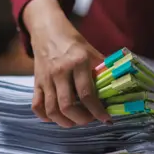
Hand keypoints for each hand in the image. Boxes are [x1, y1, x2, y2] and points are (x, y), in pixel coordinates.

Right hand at [23, 0, 111, 126]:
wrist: (47, 30)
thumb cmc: (73, 42)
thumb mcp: (91, 52)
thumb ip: (102, 70)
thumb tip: (117, 88)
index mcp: (78, 62)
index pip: (87, 94)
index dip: (97, 111)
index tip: (106, 119)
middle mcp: (60, 71)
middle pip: (67, 106)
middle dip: (81, 119)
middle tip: (90, 120)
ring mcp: (46, 78)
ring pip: (52, 109)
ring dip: (65, 122)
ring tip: (75, 122)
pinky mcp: (36, 82)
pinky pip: (37, 105)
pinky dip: (45, 117)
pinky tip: (56, 118)